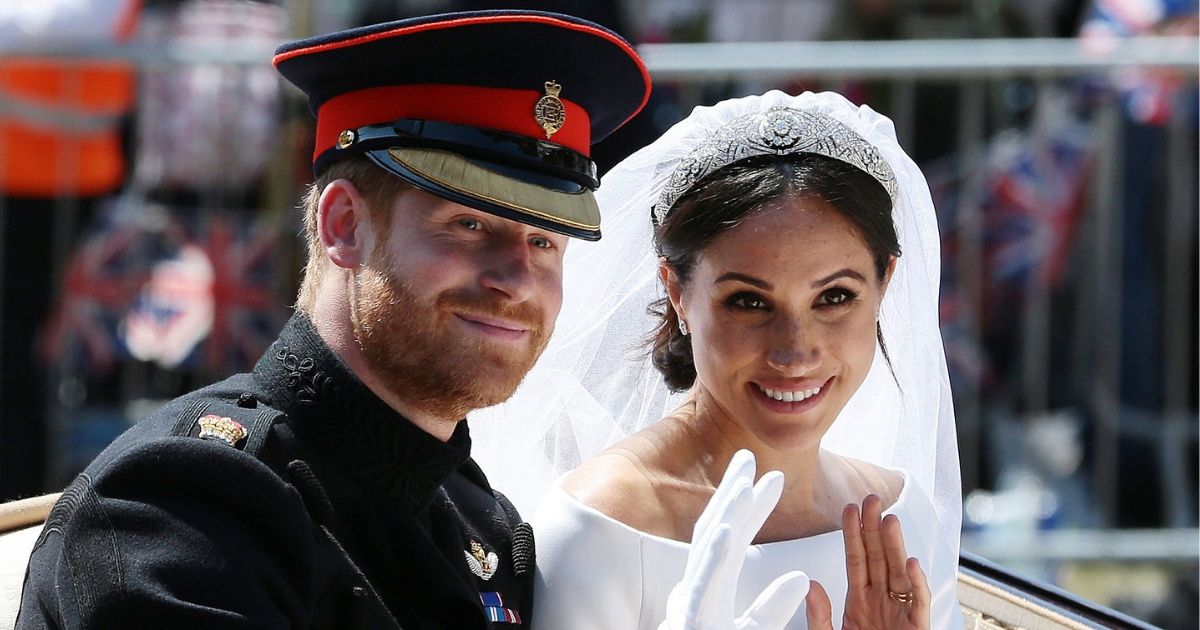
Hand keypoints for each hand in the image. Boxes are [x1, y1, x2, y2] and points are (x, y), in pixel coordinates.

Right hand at [658, 450, 809, 629]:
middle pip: (717, 533)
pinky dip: (713, 557)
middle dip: (733, 493)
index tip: (770, 475)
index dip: (750, 506)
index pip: (732, 539)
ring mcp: (690, 604)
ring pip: (707, 552)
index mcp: (712, 590)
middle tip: (749, 456)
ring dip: (726, 516)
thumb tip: (801, 577)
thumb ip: (772, 608)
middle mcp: (697, 591)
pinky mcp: (689, 620)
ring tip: (745, 483)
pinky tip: (728, 531)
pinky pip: (703, 586)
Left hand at [805, 495, 930, 629]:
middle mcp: (882, 602)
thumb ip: (820, 616)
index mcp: (860, 601)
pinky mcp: (917, 629)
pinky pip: (920, 604)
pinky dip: (918, 584)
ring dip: (895, 547)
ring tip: (889, 519)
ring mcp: (901, 614)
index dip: (853, 535)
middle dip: (875, 529)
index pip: (857, 560)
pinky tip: (910, 562)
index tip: (849, 508)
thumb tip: (811, 585)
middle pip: (879, 559)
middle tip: (872, 499)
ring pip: (900, 574)